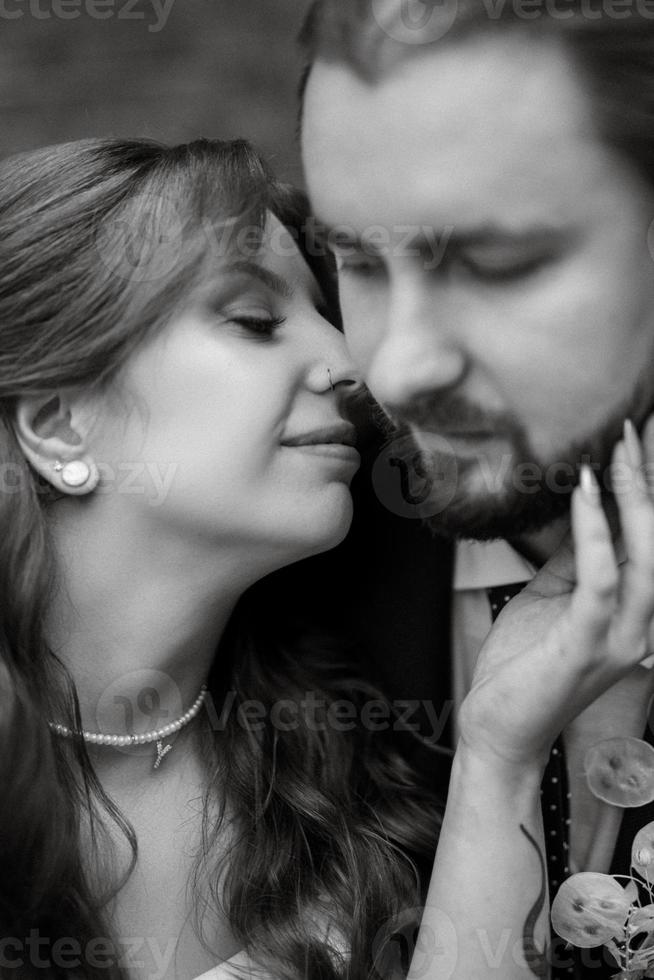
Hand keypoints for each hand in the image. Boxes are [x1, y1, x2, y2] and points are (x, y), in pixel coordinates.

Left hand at [458, 418, 653, 770]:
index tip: (632, 439)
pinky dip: (594, 533)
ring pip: (646, 559)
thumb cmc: (524, 663)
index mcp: (632, 609)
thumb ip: (577, 559)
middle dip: (646, 482)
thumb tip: (586, 509)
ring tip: (614, 454)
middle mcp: (639, 623)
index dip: (645, 488)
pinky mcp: (586, 645)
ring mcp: (619, 637)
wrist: (500, 725)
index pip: (649, 539)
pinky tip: (584, 496)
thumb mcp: (554, 596)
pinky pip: (599, 580)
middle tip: (629, 431)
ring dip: (633, 501)